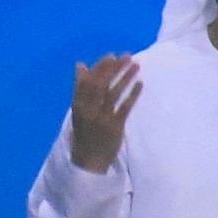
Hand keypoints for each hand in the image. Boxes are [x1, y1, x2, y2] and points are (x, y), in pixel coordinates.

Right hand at [68, 54, 141, 172]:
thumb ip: (80, 88)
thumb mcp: (79, 109)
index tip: (110, 56)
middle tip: (125, 56)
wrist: (88, 161)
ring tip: (135, 65)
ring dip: (124, 78)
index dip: (99, 68)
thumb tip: (80, 64)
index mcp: (78, 105)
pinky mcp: (114, 127)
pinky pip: (124, 108)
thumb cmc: (85, 132)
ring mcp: (102, 119)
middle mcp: (88, 110)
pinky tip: (140, 84)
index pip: (87, 82)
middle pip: (101, 86)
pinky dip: (132, 95)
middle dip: (113, 69)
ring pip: (113, 94)